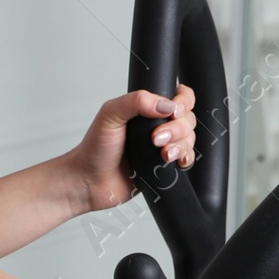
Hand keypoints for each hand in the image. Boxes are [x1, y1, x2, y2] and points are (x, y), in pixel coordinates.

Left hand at [70, 84, 195, 213]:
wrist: (88, 182)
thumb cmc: (94, 149)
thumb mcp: (110, 114)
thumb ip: (136, 101)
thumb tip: (166, 105)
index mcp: (146, 109)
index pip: (179, 96)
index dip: (183, 102)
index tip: (173, 112)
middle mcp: (157, 125)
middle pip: (188, 118)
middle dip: (178, 128)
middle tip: (155, 139)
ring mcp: (161, 146)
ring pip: (189, 138)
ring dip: (180, 145)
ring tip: (161, 154)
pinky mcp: (163, 166)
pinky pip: (186, 158)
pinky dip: (186, 158)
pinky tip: (174, 161)